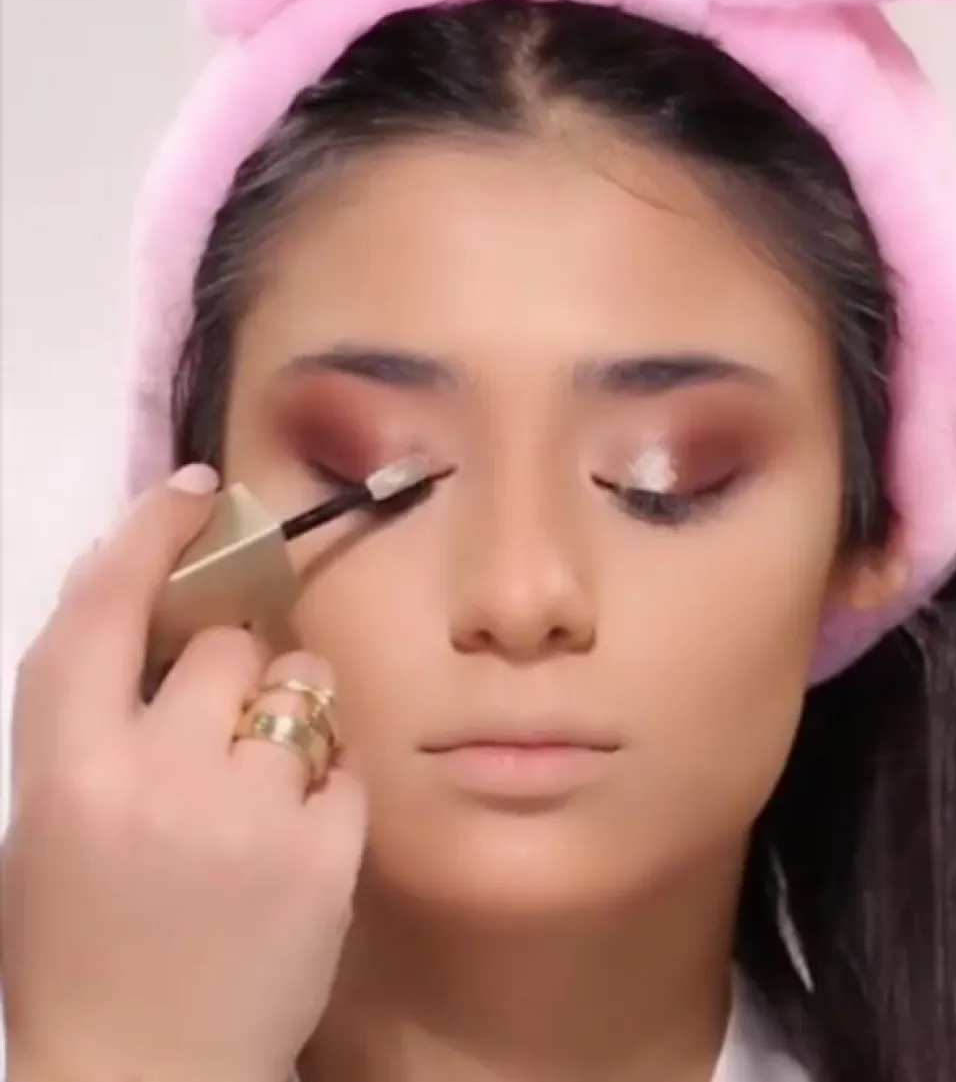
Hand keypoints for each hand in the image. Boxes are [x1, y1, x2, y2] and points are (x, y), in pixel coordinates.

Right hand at [1, 466, 366, 1081]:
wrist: (148, 1080)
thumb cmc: (80, 948)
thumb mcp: (51, 827)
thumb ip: (100, 724)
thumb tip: (162, 620)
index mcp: (67, 771)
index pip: (103, 614)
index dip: (147, 536)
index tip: (195, 491)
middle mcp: (160, 776)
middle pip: (230, 644)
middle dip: (234, 666)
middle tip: (223, 725)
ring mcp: (252, 811)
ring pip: (305, 682)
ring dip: (292, 709)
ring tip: (263, 781)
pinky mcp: (328, 849)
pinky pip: (347, 754)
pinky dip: (327, 777)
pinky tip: (295, 831)